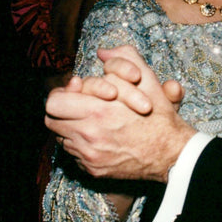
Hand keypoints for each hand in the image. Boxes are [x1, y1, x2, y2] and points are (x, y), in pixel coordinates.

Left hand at [45, 46, 195, 181]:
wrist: (171, 154)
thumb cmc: (158, 117)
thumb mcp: (146, 80)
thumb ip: (124, 59)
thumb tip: (102, 52)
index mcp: (98, 111)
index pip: (54, 103)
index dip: (62, 95)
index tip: (74, 92)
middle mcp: (88, 135)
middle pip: (50, 121)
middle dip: (61, 111)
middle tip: (76, 106)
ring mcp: (88, 155)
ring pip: (60, 138)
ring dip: (70, 128)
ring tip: (89, 122)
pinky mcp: (92, 169)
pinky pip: (73, 154)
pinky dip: (81, 145)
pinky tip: (98, 138)